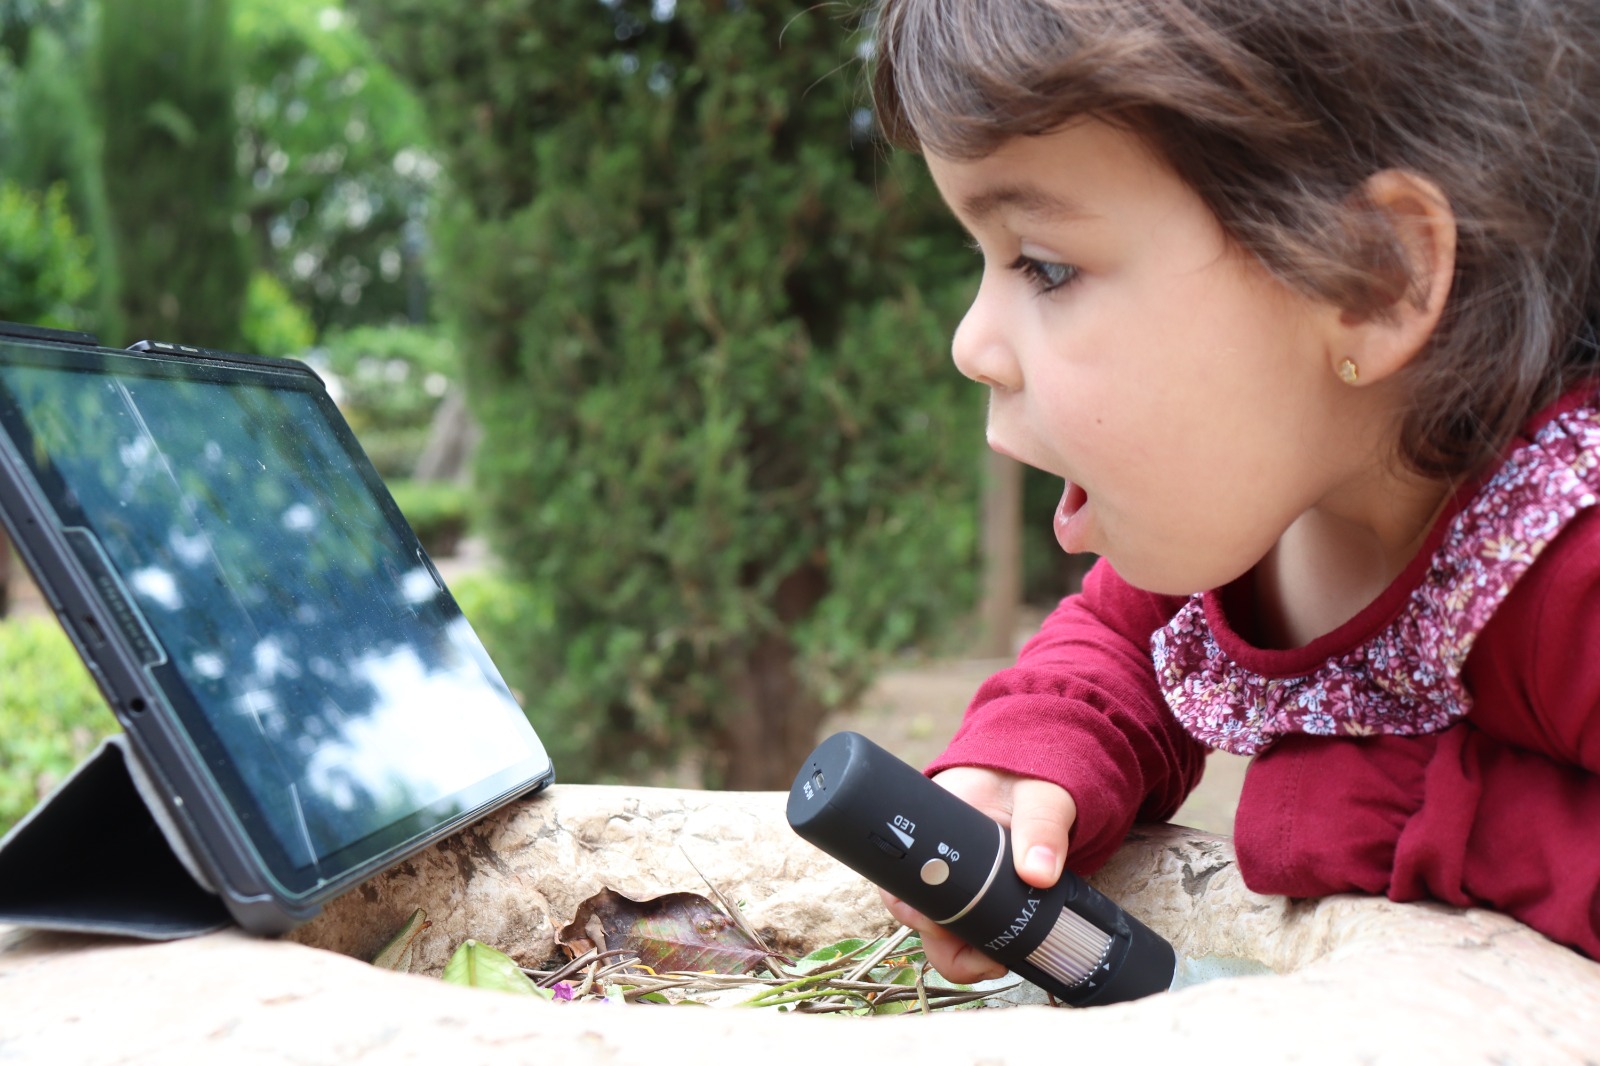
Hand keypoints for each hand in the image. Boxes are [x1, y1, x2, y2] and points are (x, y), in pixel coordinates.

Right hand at [878, 767, 1076, 983]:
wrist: (1044, 778)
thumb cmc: (1032, 777)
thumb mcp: (1041, 795)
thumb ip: (1042, 826)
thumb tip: (1038, 873)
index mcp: (936, 826)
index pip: (899, 874)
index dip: (911, 909)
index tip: (938, 928)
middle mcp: (937, 857)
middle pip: (915, 913)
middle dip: (942, 945)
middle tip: (983, 960)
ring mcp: (957, 878)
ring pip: (939, 930)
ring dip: (961, 954)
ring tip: (996, 964)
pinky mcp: (978, 894)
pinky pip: (964, 931)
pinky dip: (978, 948)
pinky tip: (1003, 956)